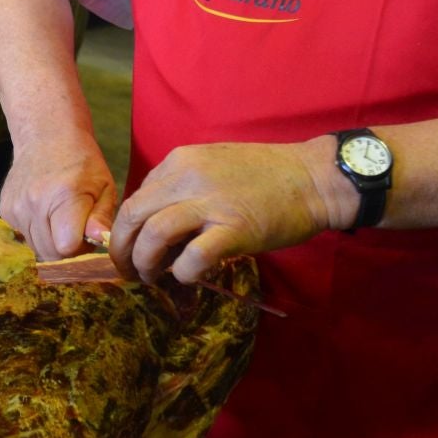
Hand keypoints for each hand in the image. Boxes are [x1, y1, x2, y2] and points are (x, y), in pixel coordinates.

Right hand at [0, 136, 118, 260]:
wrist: (45, 136)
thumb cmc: (80, 161)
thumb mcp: (103, 186)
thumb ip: (102, 217)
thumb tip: (100, 241)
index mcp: (63, 197)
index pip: (66, 247)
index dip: (80, 247)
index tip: (86, 232)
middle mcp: (34, 203)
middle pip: (50, 253)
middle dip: (67, 248)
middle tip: (76, 227)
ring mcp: (16, 208)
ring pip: (36, 248)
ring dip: (51, 241)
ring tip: (60, 219)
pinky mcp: (5, 210)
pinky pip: (23, 238)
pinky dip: (37, 233)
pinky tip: (45, 213)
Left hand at [110, 139, 339, 284]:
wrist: (315, 177)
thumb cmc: (267, 175)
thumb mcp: (213, 166)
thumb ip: (182, 188)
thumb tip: (155, 225)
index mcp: (180, 160)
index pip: (136, 196)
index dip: (127, 228)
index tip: (133, 247)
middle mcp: (188, 176)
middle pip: (133, 214)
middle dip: (122, 248)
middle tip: (129, 271)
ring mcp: (211, 202)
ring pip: (154, 233)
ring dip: (146, 262)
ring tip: (152, 277)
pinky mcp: (235, 228)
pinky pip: (193, 256)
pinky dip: (183, 272)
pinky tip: (189, 277)